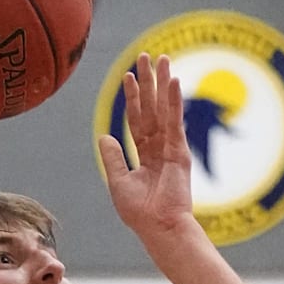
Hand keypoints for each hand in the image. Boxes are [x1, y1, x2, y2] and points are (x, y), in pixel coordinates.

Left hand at [97, 53, 194, 241]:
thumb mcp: (119, 181)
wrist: (158, 227)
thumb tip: (104, 136)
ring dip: (162, 83)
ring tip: (162, 58)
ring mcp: (171, 147)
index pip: (137, 120)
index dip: (133, 99)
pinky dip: (174, 100)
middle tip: (147, 56)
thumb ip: (113, 157)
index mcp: (145, 155)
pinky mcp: (179, 151)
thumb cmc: (140, 212)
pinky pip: (175, 120)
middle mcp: (159, 147)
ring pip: (164, 109)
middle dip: (149, 82)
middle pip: (152, 108)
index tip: (128, 76)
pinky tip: (173, 81)